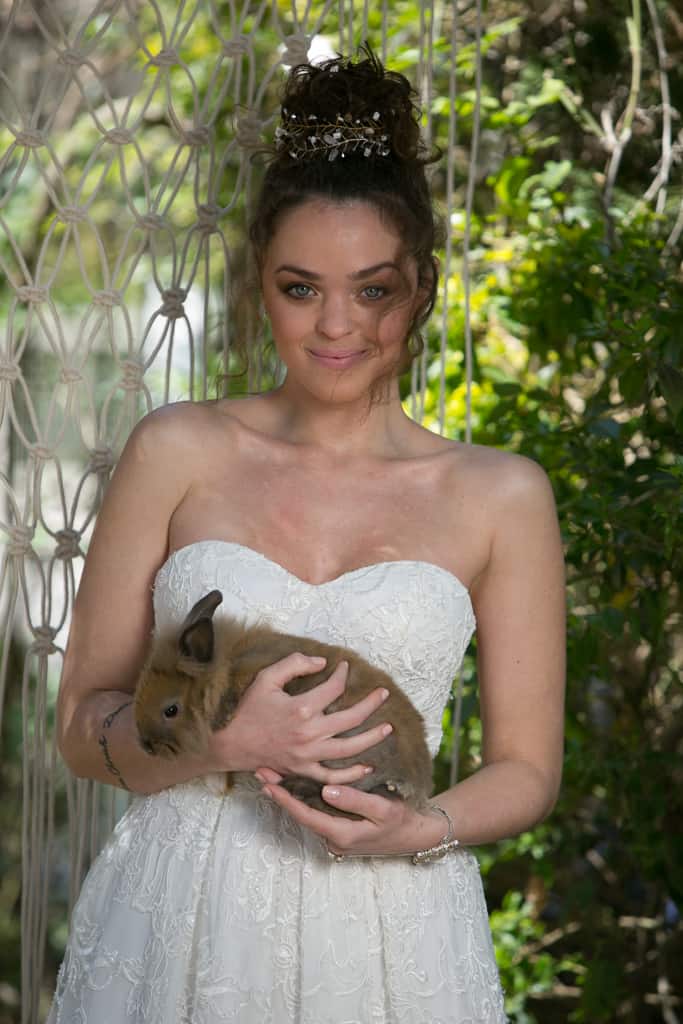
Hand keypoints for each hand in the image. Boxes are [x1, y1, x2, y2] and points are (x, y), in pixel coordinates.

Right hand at [205, 653, 391, 785]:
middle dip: (371, 704)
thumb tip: (322, 662)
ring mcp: (308, 755)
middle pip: (351, 718)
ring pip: (350, 748)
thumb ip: (294, 664)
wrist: (233, 744)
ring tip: (387, 728)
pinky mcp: (304, 771)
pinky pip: (333, 776)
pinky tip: (366, 766)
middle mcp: (310, 733)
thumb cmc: (249, 710)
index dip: (343, 675)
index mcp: (301, 708)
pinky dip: (351, 774)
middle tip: (383, 694)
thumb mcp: (266, 678)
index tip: (345, 668)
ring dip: (372, 738)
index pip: (334, 688)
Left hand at [260, 782, 448, 858]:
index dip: (285, 799)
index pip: (305, 815)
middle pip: (301, 814)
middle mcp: (334, 839)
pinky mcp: (341, 828)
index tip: (269, 783)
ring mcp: (336, 835)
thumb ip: (355, 800)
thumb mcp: (383, 808)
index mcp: (341, 835)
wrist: (418, 835)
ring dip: (290, 794)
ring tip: (272, 774)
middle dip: (281, 793)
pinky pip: (317, 812)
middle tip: (261, 772)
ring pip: (307, 812)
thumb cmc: (402, 821)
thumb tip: (327, 791)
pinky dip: (304, 797)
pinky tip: (296, 782)